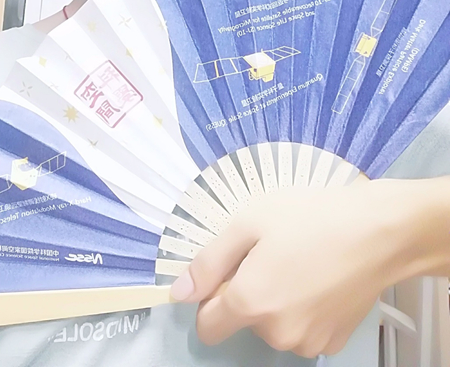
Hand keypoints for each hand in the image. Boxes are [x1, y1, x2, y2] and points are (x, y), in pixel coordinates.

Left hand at [170, 178, 407, 357]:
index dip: (211, 296)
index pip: (207, 327)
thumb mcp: (250, 222)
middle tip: (272, 252)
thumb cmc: (312, 217)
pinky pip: (302, 329)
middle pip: (242, 321)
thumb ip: (209, 261)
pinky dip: (304, 309)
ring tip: (300, 261)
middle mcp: (276, 333)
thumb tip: (179, 293)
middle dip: (248, 291)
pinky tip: (319, 277)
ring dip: (277, 301)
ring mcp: (308, 342)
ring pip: (273, 326)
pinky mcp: (333, 341)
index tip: (231, 270)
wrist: (380, 231)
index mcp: (250, 303)